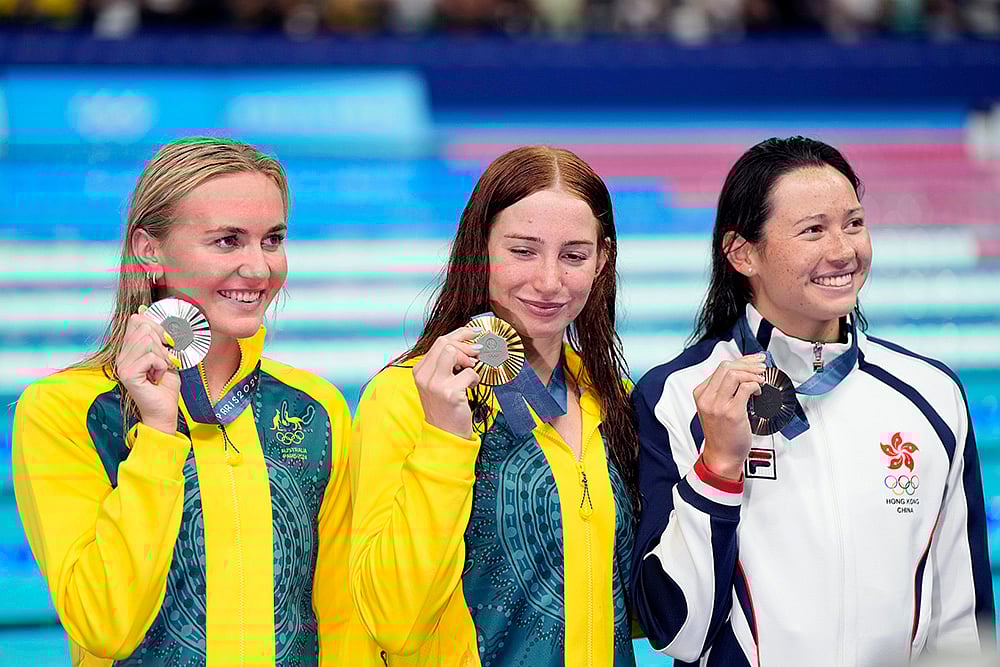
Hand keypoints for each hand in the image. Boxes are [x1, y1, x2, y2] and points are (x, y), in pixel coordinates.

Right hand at [115, 306, 181, 433]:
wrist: (164, 410)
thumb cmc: (165, 386)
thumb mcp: (165, 356)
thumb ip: (159, 337)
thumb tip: (147, 312)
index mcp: (129, 349)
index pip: (137, 320)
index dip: (157, 326)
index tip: (167, 342)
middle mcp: (122, 355)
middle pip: (144, 327)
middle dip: (163, 343)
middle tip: (165, 361)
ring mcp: (122, 365)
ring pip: (148, 340)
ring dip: (163, 356)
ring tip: (161, 369)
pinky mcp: (128, 374)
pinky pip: (151, 357)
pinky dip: (162, 366)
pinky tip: (157, 377)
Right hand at [412, 327, 482, 438]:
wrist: (444, 434)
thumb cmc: (445, 408)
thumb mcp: (438, 383)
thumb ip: (446, 364)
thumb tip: (468, 343)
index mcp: (420, 370)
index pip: (439, 341)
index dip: (459, 334)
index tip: (473, 334)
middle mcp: (424, 376)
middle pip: (445, 343)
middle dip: (465, 344)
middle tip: (477, 352)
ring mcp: (435, 384)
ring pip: (452, 352)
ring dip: (467, 358)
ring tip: (471, 369)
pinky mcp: (449, 393)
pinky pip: (468, 373)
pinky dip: (475, 377)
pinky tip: (472, 386)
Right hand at [693, 353, 765, 480]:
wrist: (722, 456)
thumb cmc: (722, 434)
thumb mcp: (714, 408)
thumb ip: (723, 390)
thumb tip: (743, 372)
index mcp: (701, 394)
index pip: (720, 367)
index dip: (741, 361)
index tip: (754, 360)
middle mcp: (707, 398)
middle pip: (727, 367)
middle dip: (748, 364)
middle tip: (761, 367)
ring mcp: (718, 405)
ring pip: (734, 375)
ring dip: (752, 374)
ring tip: (761, 380)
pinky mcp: (731, 413)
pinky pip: (745, 388)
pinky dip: (755, 385)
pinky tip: (759, 391)